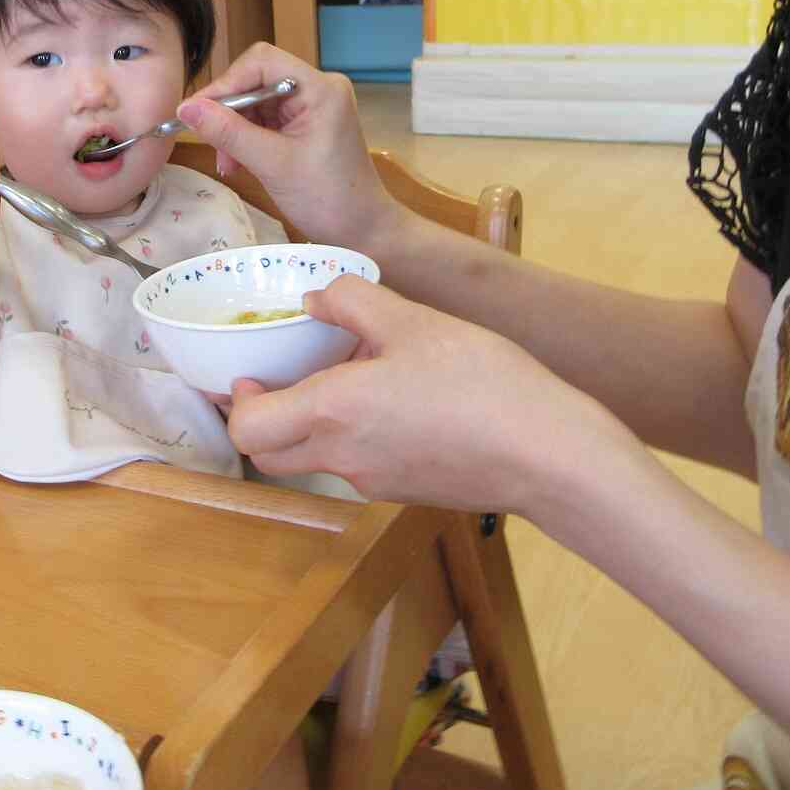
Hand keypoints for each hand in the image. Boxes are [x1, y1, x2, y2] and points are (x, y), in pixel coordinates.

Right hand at [175, 44, 397, 252]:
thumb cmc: (326, 199)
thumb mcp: (272, 164)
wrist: (362, 231)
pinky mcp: (305, 124)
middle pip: (256, 80)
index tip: (196, 113)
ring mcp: (312, 106)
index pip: (261, 62)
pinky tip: (239, 163)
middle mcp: (318, 88)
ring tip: (228, 164)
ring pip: (256, 102)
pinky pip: (265, 120)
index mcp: (320, 88)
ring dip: (235, 131)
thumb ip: (229, 133)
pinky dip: (247, 140)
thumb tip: (186, 108)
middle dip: (230, 113)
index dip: (225, 84)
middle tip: (214, 147)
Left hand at [226, 274, 631, 516]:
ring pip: (313, 461)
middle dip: (262, 418)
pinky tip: (393, 400)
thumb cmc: (484, 384)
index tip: (251, 373)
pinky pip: (356, 465)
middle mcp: (343, 457)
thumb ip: (353, 301)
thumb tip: (316, 297)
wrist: (552, 456)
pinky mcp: (406, 491)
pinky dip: (351, 437)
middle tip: (282, 377)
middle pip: (269, 455)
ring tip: (346, 378)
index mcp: (333, 413)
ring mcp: (375, 481)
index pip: (247, 429)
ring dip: (309, 425)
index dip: (237, 402)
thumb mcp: (415, 321)